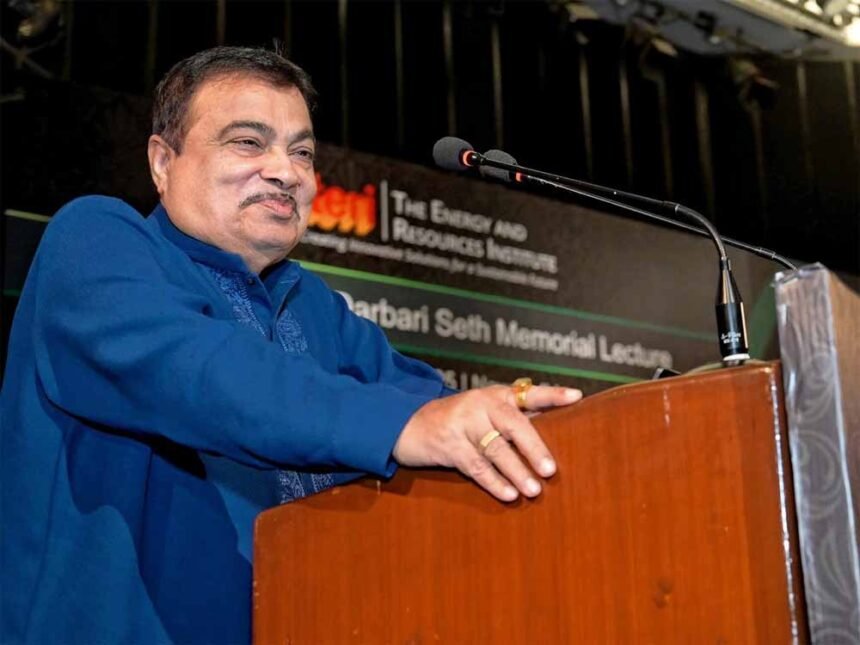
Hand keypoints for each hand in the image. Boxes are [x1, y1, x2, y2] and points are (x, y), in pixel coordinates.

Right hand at [392, 383, 581, 501]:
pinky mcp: (449, 445)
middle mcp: (480, 404)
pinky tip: (509, 494)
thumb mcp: (482, 411)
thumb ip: (511, 419)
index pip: (528, 393)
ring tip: (534, 490)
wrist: (408, 424)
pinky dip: (494, 482)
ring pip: (495, 450)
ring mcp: (462, 424)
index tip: (576, 397)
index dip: (552, 395)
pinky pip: (475, 466)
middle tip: (550, 469)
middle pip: (513, 424)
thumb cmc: (456, 420)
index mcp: (495, 394)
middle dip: (534, 448)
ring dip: (516, 472)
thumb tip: (554, 437)